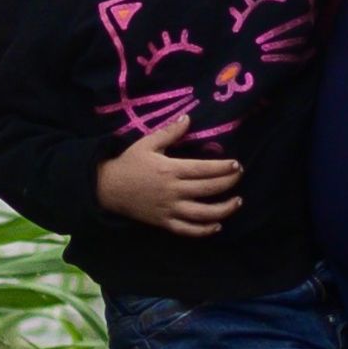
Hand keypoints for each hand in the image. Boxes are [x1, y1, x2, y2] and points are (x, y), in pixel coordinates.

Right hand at [97, 116, 243, 236]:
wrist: (108, 188)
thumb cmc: (129, 163)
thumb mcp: (147, 143)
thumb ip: (169, 132)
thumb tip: (188, 118)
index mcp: (170, 170)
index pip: (204, 170)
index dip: (223, 168)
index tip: (236, 165)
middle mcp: (173, 191)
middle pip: (208, 189)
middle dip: (228, 183)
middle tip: (239, 176)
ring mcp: (169, 209)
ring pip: (203, 213)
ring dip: (223, 210)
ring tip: (237, 202)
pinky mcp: (164, 222)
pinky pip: (187, 230)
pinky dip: (204, 230)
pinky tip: (217, 225)